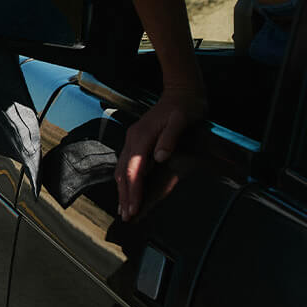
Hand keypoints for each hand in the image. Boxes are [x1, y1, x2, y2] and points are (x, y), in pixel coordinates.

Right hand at [114, 85, 205, 220]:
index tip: (133, 209)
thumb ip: (169, 138)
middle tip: (126, 216)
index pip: (134, 170)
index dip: (133, 191)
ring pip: (122, 168)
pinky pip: (127, 163)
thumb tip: (159, 157)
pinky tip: (127, 188)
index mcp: (142, 136)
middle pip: (124, 172)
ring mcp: (133, 138)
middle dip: (124, 195)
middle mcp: (133, 138)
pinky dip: (125, 179)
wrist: (181, 90)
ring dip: (122, 189)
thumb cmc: (184, 106)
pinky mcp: (137, 139)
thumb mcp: (180, 120)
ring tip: (124, 208)